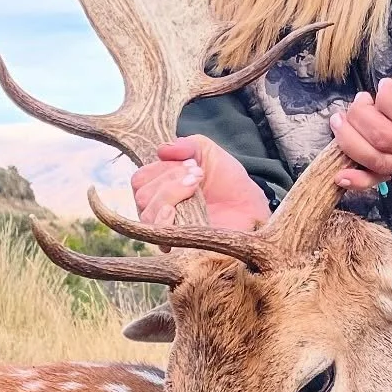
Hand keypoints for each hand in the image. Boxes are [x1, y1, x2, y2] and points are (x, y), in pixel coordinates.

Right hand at [130, 135, 271, 231]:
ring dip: (170, 194)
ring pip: (147, 213)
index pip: (140, 179)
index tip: (194, 164)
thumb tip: (162, 150)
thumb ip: (185, 145)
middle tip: (199, 176)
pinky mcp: (177, 246)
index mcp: (159, 187)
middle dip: (170, 179)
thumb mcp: (207, 152)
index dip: (162, 169)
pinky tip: (176, 211)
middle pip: (142, 195)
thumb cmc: (228, 181)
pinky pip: (157, 236)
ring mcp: (166, 229)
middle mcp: (157, 209)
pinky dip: (163, 221)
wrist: (251, 207)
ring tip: (196, 188)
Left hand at [329, 39, 391, 191]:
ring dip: (352, 140)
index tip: (385, 84)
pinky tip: (339, 173)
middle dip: (364, 117)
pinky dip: (358, 180)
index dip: (390, 102)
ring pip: (379, 162)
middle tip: (360, 99)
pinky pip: (380, 181)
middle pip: (388, 140)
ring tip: (343, 117)